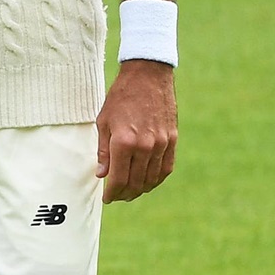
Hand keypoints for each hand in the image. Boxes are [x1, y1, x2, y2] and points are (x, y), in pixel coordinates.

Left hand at [96, 59, 176, 201]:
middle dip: (125, 194)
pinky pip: (166, 168)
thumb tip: (102, 174)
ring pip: (152, 178)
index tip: (107, 198)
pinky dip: (157, 179)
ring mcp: (161, 144)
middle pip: (136, 182)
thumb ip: (103, 150)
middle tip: (117, 197)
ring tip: (130, 193)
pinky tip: (148, 182)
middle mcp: (145, 146)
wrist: (148, 77)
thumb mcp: (103, 121)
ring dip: (141, 189)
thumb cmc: (120, 97)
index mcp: (124, 142)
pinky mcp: (172, 140)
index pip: (118, 178)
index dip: (112, 192)